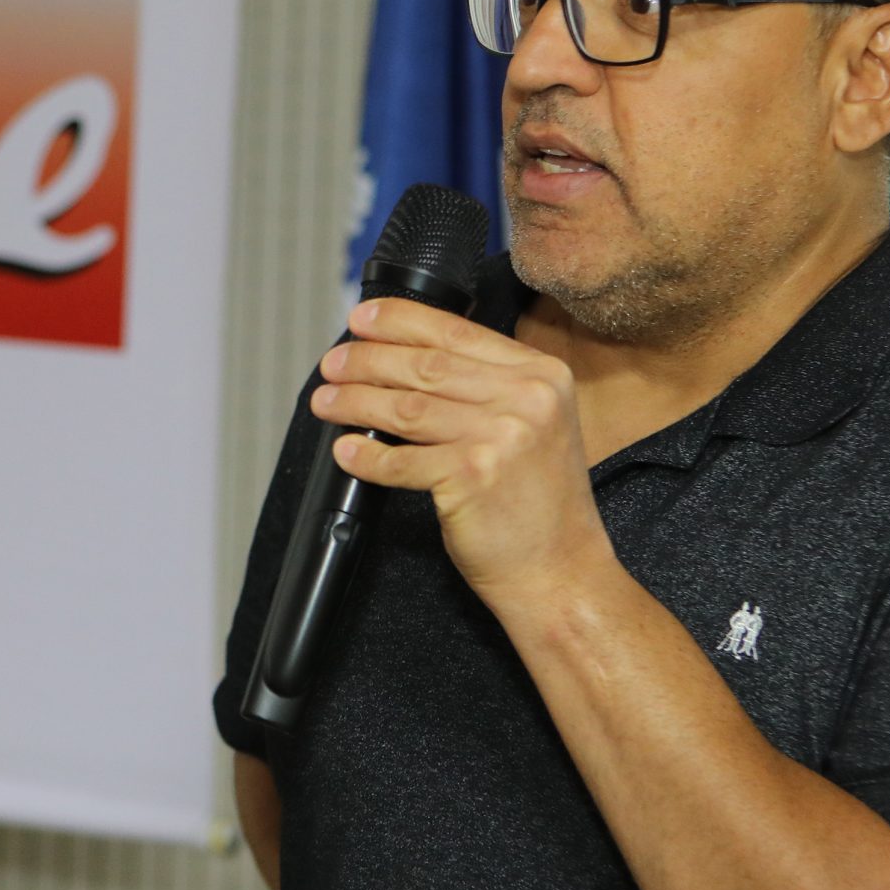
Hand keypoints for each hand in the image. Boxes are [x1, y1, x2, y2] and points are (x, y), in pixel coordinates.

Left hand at [309, 297, 617, 614]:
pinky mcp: (474, 476)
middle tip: (332, 365)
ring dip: (356, 402)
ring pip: (407, 407)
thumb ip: (488, 386)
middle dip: (367, 360)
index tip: (360, 319)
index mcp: (542, 373)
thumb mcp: (534, 424)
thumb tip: (406, 357)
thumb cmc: (539, 502)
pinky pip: (401, 460)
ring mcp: (502, 436)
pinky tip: (347, 452)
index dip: (399, 321)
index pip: (457, 330)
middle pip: (426, 365)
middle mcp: (527, 397)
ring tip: (327, 402)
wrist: (562, 570)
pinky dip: (367, 456)